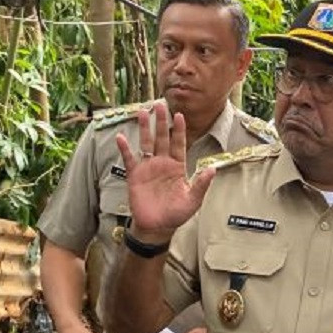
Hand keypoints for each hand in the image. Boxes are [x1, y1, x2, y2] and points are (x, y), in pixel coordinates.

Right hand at [116, 102, 214, 244]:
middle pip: (162, 138)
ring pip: (146, 143)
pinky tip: (121, 137)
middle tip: (159, 105)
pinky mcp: (135, 175)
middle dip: (161, 122)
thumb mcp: (193, 200)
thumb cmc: (176, 214)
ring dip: (144, 128)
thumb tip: (212, 169)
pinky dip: (125, 148)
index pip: (179, 144)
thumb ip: (201, 184)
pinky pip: (130, 159)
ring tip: (142, 112)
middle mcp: (163, 163)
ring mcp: (148, 168)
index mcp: (178, 166)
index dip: (179, 130)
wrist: (157, 227)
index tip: (179, 115)